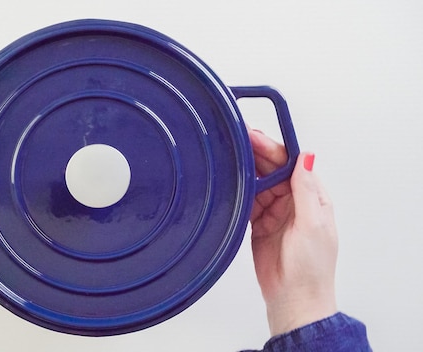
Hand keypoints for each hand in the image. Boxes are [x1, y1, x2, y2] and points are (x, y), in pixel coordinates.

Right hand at [248, 130, 337, 335]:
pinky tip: (228, 180)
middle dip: (256, 154)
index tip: (255, 136)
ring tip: (228, 154)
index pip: (291, 164)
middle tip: (236, 139)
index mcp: (311, 198)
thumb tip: (306, 156)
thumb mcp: (312, 224)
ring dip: (245, 170)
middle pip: (272, 170)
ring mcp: (275, 213)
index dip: (273, 149)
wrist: (294, 300)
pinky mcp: (258, 225)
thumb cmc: (311, 266)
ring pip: (257, 184)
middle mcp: (293, 202)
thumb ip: (306, 189)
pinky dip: (238, 191)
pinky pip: (247, 202)